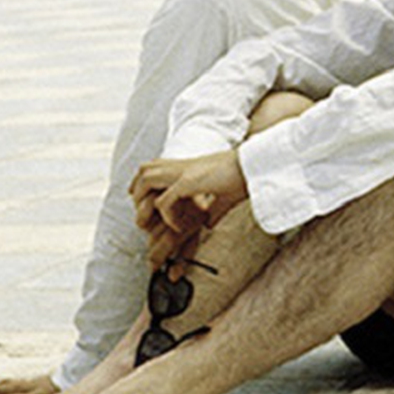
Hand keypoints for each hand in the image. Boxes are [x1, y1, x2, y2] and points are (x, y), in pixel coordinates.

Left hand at [131, 149, 247, 265]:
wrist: (255, 167)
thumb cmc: (245, 179)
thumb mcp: (225, 196)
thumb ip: (214, 209)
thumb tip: (208, 223)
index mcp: (189, 167)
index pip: (155, 167)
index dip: (144, 184)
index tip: (146, 206)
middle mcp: (182, 166)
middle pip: (144, 169)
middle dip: (137, 192)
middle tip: (144, 216)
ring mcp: (184, 172)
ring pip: (146, 181)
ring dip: (146, 203)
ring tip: (156, 222)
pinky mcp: (188, 182)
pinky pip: (163, 203)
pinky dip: (167, 218)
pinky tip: (180, 227)